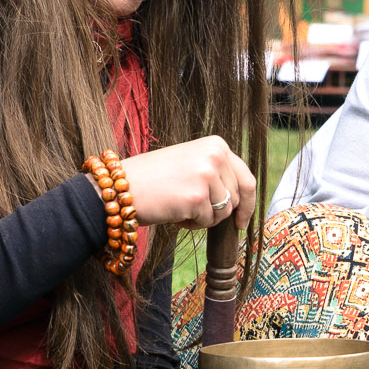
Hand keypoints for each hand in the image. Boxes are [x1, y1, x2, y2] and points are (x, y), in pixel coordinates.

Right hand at [117, 135, 254, 227]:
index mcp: (216, 144)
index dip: (248, 204)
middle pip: (237, 199)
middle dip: (218, 211)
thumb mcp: (191, 163)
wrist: (120, 186)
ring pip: (223, 212)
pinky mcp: (197, 197)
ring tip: (179, 205)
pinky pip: (207, 222)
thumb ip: (217, 173)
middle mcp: (215, 155)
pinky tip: (173, 211)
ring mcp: (207, 175)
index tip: (242, 221)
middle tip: (191, 209)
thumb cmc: (153, 178)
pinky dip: (191, 224)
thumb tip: (242, 200)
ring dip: (203, 218)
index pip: (246, 178)